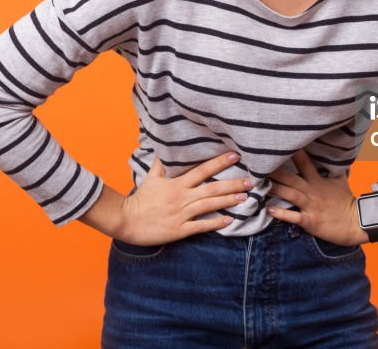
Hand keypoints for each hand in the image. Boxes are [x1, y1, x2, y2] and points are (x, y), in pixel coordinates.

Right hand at [117, 151, 251, 245]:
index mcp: (176, 184)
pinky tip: (229, 220)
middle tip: (251, 180)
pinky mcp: (180, 230)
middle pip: (211, 189)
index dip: (219, 162)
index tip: (235, 156)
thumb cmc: (140, 199)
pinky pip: (201, 226)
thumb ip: (162, 163)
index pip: (202, 170)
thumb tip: (167, 147)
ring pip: (209, 206)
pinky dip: (216, 223)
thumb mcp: (151, 177)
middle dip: (232, 184)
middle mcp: (182, 197)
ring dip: (228, 201)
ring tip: (245, 197)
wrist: (126, 220)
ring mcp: (181, 214)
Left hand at [267, 148, 368, 245]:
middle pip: (291, 178)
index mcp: (318, 180)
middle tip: (257, 165)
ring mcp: (311, 206)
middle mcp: (312, 191)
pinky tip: (269, 209)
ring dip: (274, 189)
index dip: (293, 153)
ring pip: (290, 194)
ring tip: (258, 185)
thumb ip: (333, 169)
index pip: (304, 163)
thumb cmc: (347, 202)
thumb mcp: (341, 181)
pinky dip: (282, 213)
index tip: (278, 145)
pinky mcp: (310, 220)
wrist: (356, 222)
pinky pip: (294, 216)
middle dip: (274, 171)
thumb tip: (333, 156)